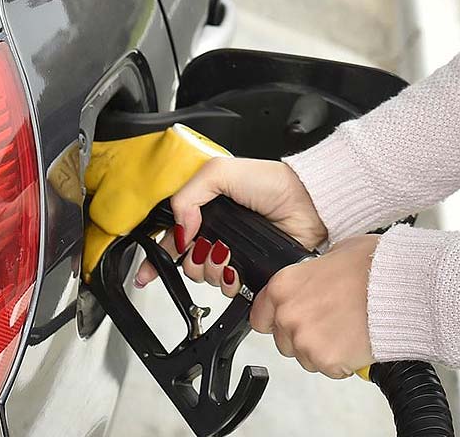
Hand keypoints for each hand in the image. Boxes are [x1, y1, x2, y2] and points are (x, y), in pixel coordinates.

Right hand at [136, 156, 327, 287]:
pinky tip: (236, 269)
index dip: (158, 253)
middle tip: (208, 245)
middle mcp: (218, 231)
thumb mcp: (222, 172)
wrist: (311, 206)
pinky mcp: (249, 271)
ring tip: (228, 253)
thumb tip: (178, 228)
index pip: (172, 233)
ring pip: (202, 275)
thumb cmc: (276, 184)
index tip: (148, 271)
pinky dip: (228, 281)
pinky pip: (226, 287)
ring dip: (211, 267)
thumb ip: (189, 195)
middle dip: (191, 257)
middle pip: (184, 258)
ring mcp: (233, 252)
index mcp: (207, 206)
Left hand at [250, 234, 379, 378]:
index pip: (260, 314)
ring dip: (323, 349)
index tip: (292, 319)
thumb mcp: (338, 252)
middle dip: (305, 335)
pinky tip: (357, 341)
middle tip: (332, 322)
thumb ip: (315, 270)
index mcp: (285, 285)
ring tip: (349, 329)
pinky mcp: (327, 360)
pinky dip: (343, 361)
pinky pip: (329, 369)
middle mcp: (290, 314)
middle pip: (284, 340)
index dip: (278, 318)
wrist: (403, 288)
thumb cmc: (377, 266)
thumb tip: (317, 275)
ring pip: (306, 357)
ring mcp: (306, 340)